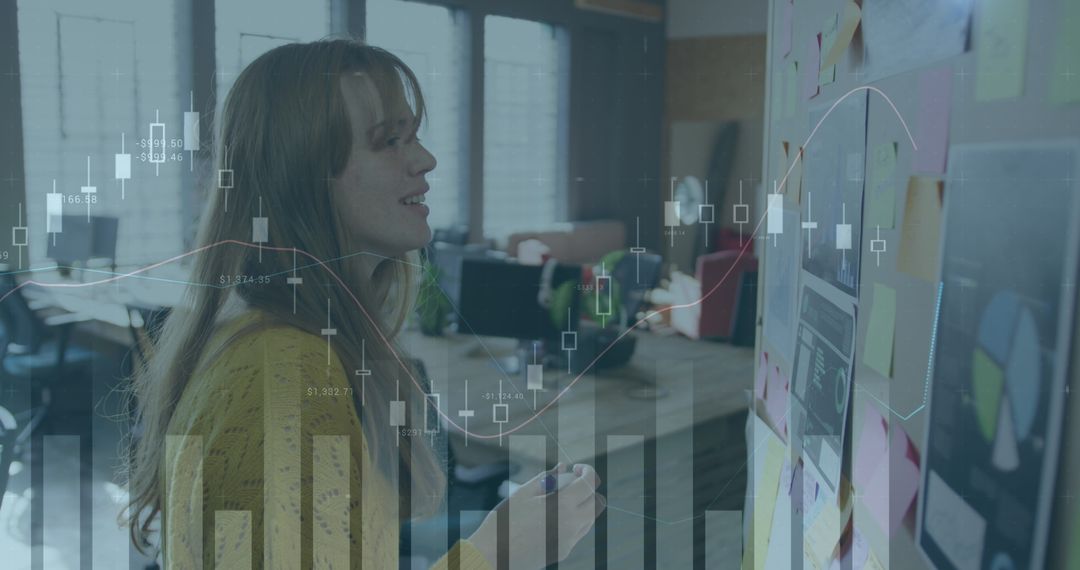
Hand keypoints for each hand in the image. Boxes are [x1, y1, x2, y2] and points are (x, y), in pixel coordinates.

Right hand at [469, 463, 605, 569]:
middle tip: (571, 482)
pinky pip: (578, 532)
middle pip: (596, 503)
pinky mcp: (564, 552)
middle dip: (588, 489)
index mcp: (563, 506)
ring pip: (590, 519)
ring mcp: (569, 541)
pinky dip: (573, 520)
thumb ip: (548, 478)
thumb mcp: (524, 493)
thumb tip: (563, 467)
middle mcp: (572, 525)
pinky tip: (553, 516)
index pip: (589, 484)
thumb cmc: (505, 521)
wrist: (493, 555)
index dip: (587, 471)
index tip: (576, 468)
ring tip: (560, 498)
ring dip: (582, 505)